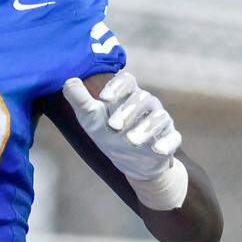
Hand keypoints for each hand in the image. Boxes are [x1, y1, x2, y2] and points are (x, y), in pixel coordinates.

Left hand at [62, 71, 180, 180]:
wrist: (130, 160)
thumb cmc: (108, 132)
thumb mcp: (90, 118)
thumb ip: (80, 100)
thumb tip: (68, 81)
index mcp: (127, 94)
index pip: (127, 80)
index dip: (116, 86)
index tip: (103, 99)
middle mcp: (147, 103)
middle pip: (142, 98)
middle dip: (127, 112)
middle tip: (113, 126)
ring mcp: (160, 120)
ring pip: (159, 117)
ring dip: (145, 128)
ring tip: (132, 140)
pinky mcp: (171, 138)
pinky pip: (173, 137)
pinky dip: (166, 143)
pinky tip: (158, 150)